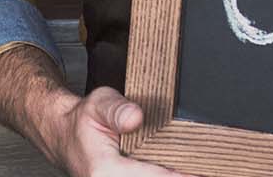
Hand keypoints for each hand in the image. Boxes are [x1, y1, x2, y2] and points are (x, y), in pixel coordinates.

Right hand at [33, 87, 191, 176]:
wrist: (65, 137)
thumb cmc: (83, 122)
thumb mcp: (98, 104)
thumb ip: (117, 109)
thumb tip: (135, 117)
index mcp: (105, 172)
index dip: (180, 175)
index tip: (201, 171)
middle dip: (181, 174)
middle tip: (207, 168)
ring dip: (173, 175)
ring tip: (195, 169)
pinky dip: (163, 175)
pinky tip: (178, 170)